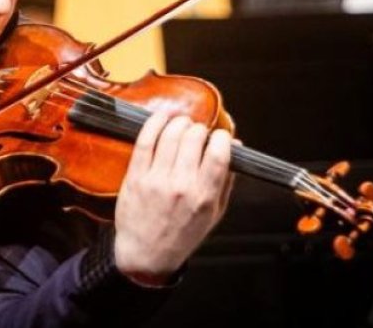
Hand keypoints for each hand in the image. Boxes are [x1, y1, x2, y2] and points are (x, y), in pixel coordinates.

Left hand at [111, 110, 232, 278]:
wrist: (146, 254)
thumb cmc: (182, 234)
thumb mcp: (215, 213)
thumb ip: (227, 179)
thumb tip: (236, 147)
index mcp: (204, 196)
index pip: (218, 154)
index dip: (221, 137)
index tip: (220, 136)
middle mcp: (181, 186)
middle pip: (193, 138)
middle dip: (199, 129)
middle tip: (198, 132)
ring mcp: (156, 180)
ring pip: (170, 135)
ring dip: (179, 122)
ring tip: (181, 124)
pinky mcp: (136, 176)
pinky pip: (145, 141)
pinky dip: (154, 123)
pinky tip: (161, 117)